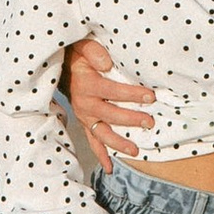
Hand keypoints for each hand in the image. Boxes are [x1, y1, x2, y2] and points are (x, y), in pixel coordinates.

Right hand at [65, 33, 155, 159]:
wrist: (62, 66)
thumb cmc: (79, 55)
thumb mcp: (84, 46)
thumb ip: (94, 51)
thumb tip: (107, 63)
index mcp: (87, 84)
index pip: (113, 91)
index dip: (132, 94)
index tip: (151, 96)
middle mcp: (84, 103)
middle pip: (110, 115)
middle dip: (131, 119)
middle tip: (150, 122)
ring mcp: (84, 116)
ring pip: (102, 133)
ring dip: (118, 143)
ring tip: (135, 151)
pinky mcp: (85, 123)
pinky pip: (92, 141)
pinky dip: (101, 154)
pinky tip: (110, 167)